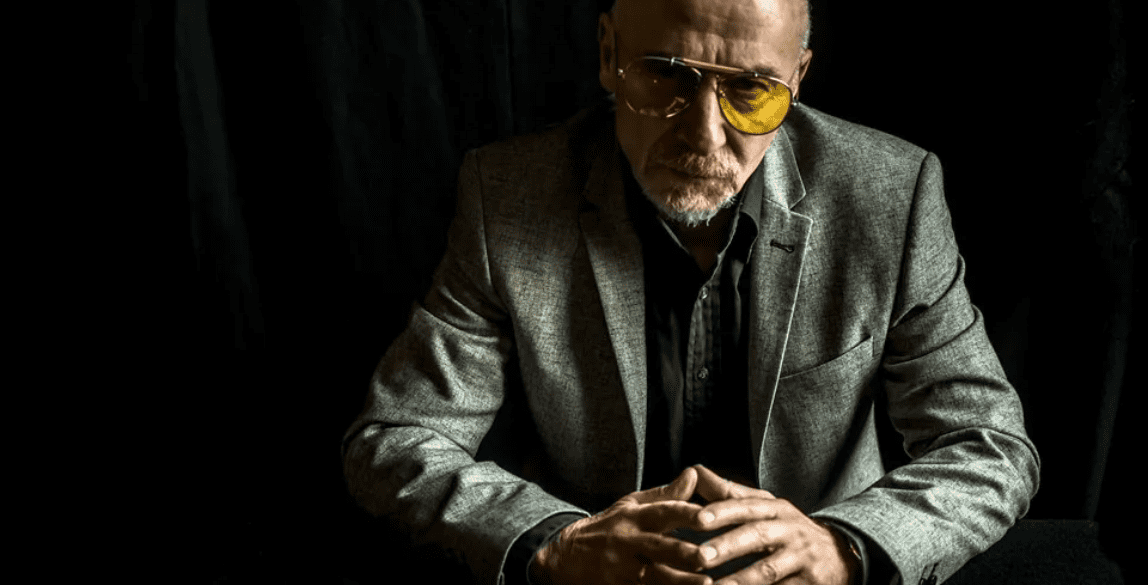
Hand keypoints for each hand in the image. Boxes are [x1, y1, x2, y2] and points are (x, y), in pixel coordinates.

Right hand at [531, 467, 713, 584]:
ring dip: (679, 581)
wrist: (563, 557)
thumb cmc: (606, 528)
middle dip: (682, 552)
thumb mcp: (631, 506)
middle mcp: (627, 541)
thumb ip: (665, 495)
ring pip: (653, 576)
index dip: (684, 513)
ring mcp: (621, 568)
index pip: (661, 511)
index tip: (707, 517)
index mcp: (633, 517)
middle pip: (657, 547)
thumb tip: (694, 474)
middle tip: (708, 557)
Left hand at [690, 465, 858, 584]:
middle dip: (728, 546)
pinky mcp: (810, 584)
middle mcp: (790, 530)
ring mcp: (801, 558)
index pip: (747, 507)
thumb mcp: (766, 507)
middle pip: (757, 536)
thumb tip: (695, 471)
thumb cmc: (789, 530)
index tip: (698, 519)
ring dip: (741, 580)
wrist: (841, 556)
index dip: (722, 512)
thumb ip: (730, 494)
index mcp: (776, 509)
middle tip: (700, 557)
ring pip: (768, 570)